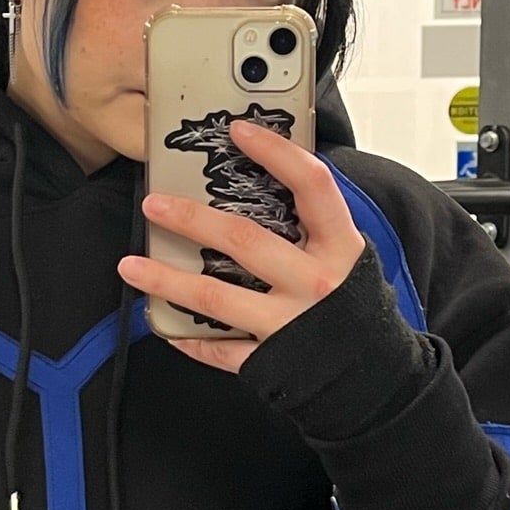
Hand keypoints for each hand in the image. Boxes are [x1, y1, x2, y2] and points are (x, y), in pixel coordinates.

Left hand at [118, 121, 366, 372]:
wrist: (377, 379)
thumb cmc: (355, 307)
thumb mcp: (347, 257)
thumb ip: (315, 224)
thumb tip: (269, 176)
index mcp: (340, 247)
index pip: (311, 186)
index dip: (276, 153)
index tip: (238, 130)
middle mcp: (316, 283)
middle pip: (244, 241)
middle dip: (191, 219)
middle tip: (154, 204)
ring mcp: (291, 324)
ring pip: (216, 298)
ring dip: (166, 281)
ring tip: (131, 266)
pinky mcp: (271, 361)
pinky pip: (219, 349)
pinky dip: (187, 338)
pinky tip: (161, 324)